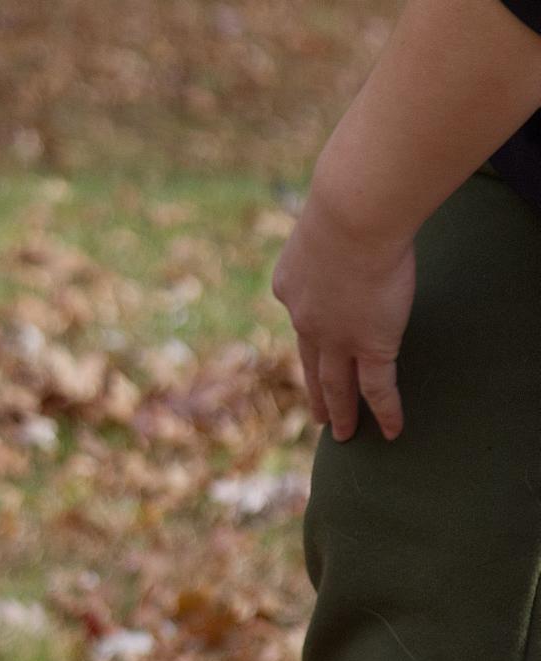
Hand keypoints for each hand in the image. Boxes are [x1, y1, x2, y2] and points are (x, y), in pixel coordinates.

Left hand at [271, 189, 415, 441]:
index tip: (314, 333)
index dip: (308, 326)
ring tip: (343, 434)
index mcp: (289, 285)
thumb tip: (350, 215)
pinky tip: (394, 431)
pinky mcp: (370, 345)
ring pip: (336, 384)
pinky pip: (378, 388)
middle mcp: (304, 319)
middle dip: (315, 390)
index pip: (300, 314)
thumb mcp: (327, 218)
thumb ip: (333, 229)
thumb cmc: (347, 203)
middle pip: (310, 362)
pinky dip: (385, 411)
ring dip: (340, 411)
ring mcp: (336, 337)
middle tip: (319, 415)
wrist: (353, 218)